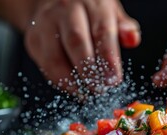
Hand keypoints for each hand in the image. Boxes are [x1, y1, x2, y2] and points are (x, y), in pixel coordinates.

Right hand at [24, 0, 140, 96]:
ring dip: (72, 80)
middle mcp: (67, 9)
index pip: (101, 31)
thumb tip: (132, 39)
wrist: (53, 2)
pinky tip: (73, 88)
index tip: (113, 79)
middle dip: (89, 70)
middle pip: (76, 42)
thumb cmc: (89, 12)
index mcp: (92, 3)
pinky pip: (45, 64)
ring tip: (85, 93)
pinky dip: (59, 80)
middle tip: (99, 89)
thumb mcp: (111, 12)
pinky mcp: (33, 39)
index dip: (108, 58)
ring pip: (56, 56)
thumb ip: (124, 27)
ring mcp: (46, 23)